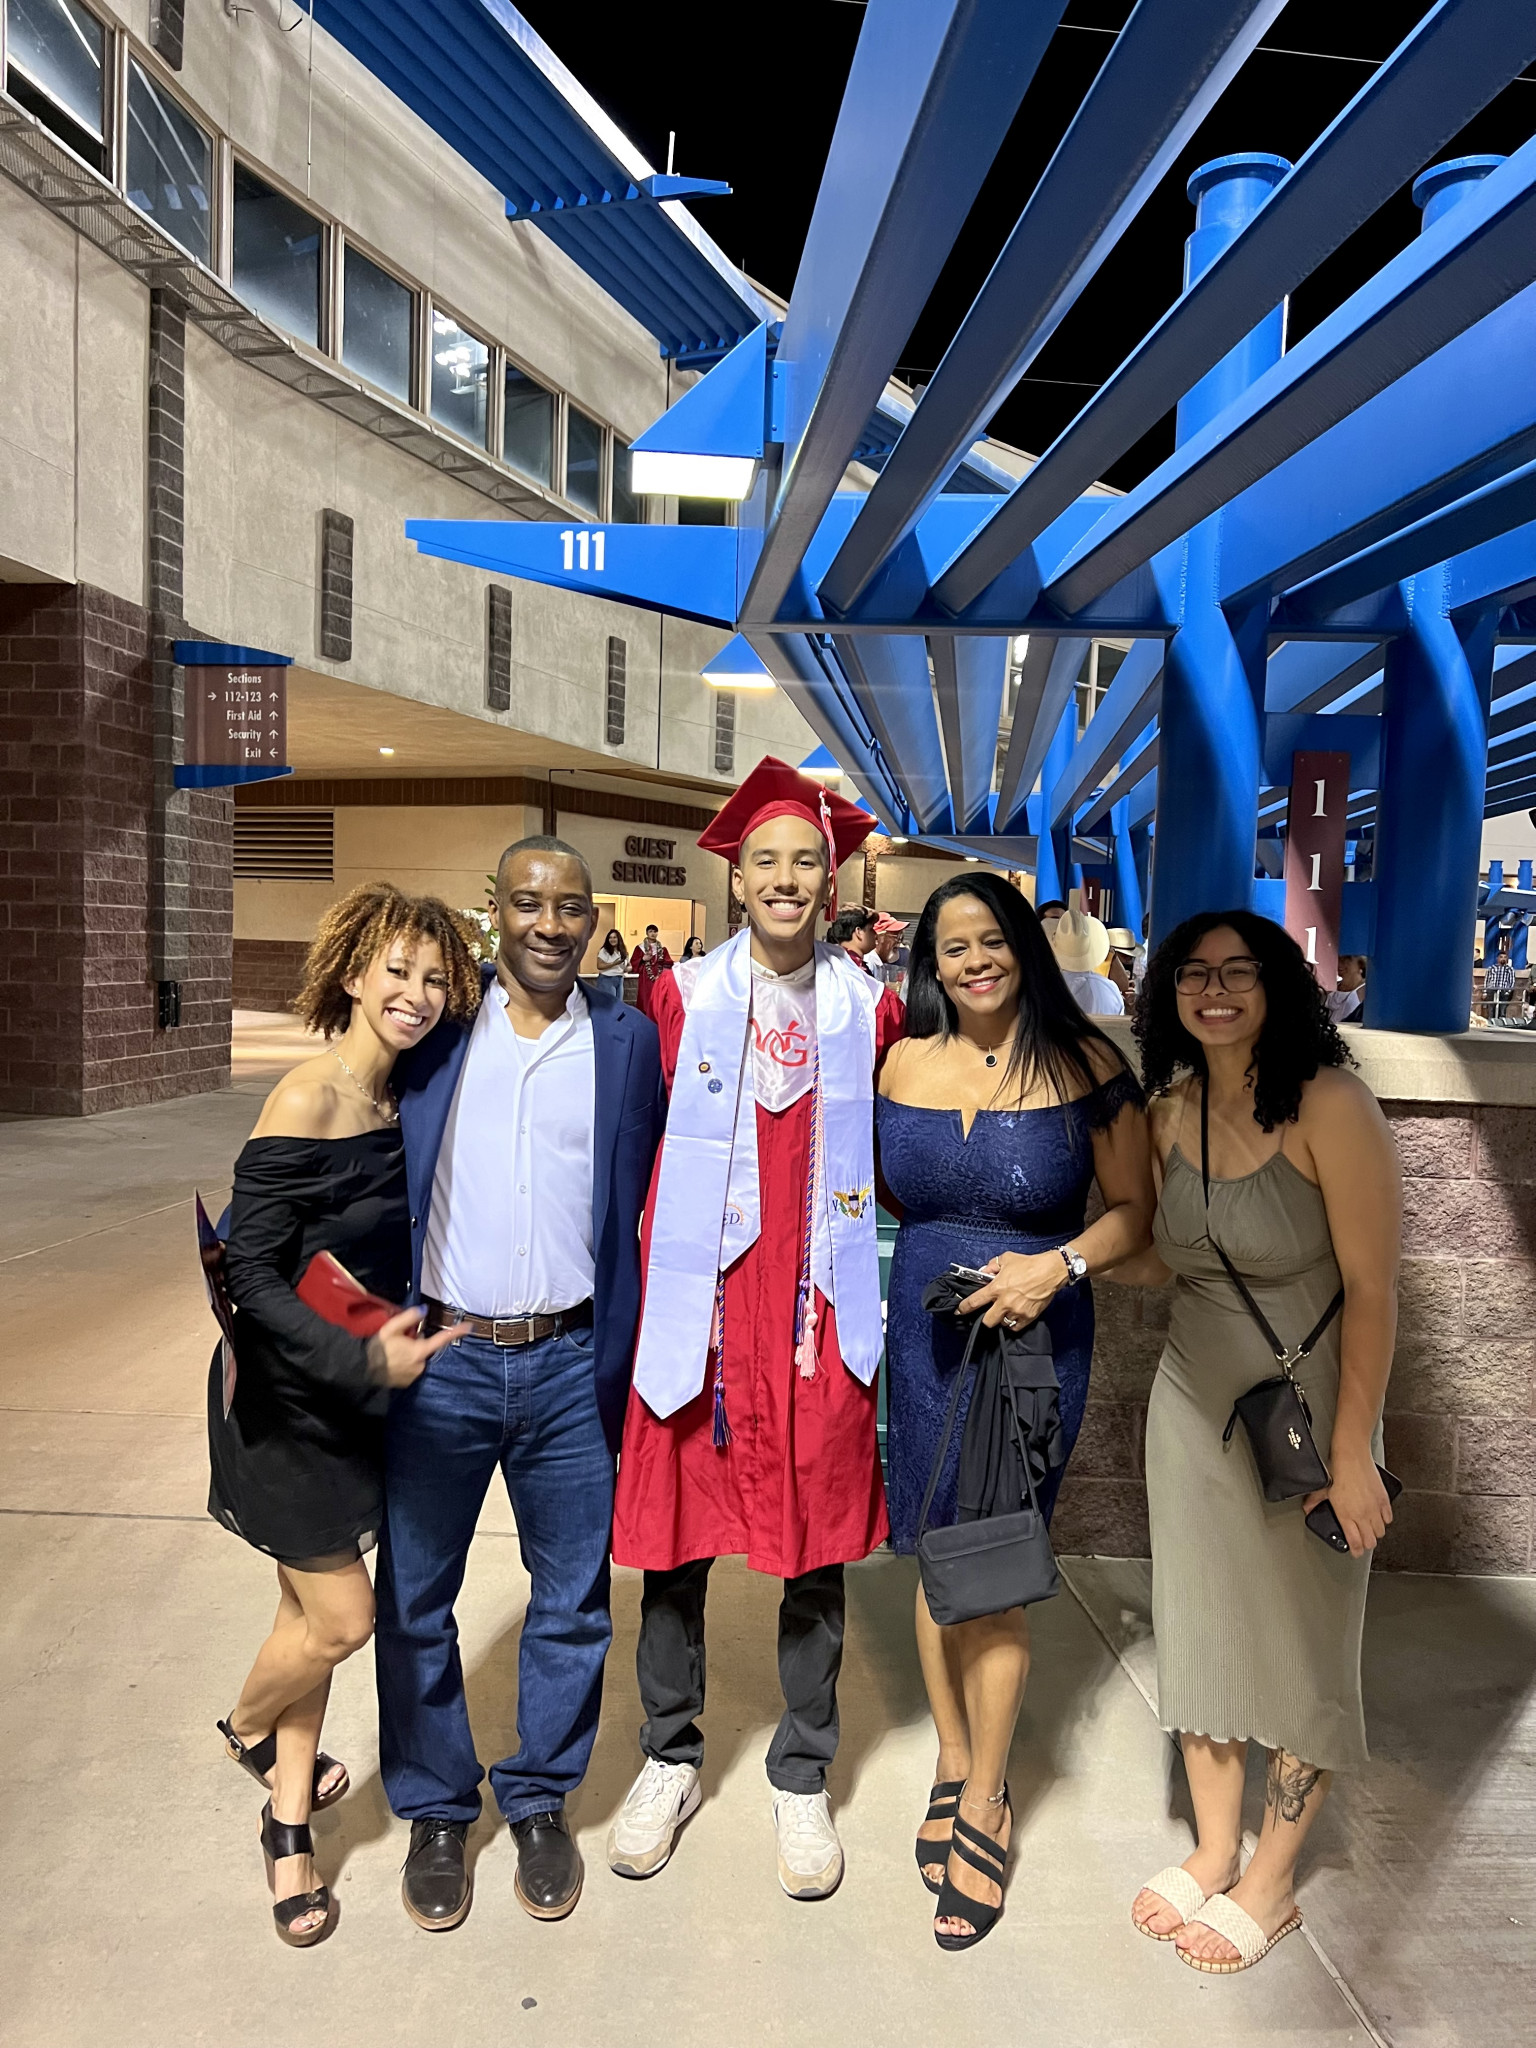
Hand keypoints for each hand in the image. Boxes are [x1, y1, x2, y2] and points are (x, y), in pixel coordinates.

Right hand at [368, 1308, 468, 1388]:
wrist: (362, 1370)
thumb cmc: (378, 1348)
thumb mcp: (391, 1328)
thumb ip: (409, 1318)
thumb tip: (424, 1310)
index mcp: (419, 1351)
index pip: (441, 1339)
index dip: (456, 1332)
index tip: (469, 1327)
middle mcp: (421, 1365)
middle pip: (425, 1348)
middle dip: (417, 1343)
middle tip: (401, 1340)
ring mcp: (414, 1375)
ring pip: (418, 1359)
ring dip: (411, 1354)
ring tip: (394, 1352)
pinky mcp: (407, 1383)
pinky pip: (411, 1369)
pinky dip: (406, 1363)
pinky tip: (393, 1361)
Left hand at [958, 1251, 1064, 1330]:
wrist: (1050, 1271)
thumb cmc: (1029, 1264)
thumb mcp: (1006, 1259)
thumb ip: (992, 1266)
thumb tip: (985, 1272)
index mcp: (996, 1288)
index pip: (974, 1302)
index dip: (964, 1308)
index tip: (959, 1311)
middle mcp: (1005, 1302)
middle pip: (987, 1321)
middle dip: (986, 1318)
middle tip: (990, 1312)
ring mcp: (1017, 1311)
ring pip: (1003, 1324)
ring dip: (1002, 1319)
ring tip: (1007, 1310)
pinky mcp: (1029, 1317)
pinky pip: (1016, 1327)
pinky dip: (1014, 1323)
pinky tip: (1016, 1315)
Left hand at [1303, 1442, 1391, 1558]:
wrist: (1352, 1456)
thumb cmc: (1338, 1470)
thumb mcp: (1322, 1488)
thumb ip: (1314, 1502)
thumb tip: (1308, 1509)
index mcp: (1346, 1515)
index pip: (1355, 1542)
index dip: (1357, 1551)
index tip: (1356, 1552)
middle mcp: (1362, 1514)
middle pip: (1371, 1541)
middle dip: (1366, 1543)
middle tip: (1362, 1539)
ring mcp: (1374, 1508)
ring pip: (1380, 1532)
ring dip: (1375, 1532)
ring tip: (1369, 1527)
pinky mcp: (1383, 1500)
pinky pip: (1388, 1518)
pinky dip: (1384, 1519)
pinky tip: (1378, 1515)